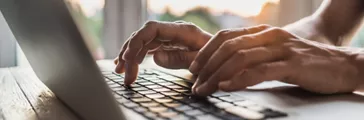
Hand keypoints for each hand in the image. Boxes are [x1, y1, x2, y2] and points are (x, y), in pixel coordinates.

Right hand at [114, 21, 211, 84]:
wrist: (224, 56)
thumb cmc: (215, 57)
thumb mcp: (200, 61)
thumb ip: (179, 59)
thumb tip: (155, 57)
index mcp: (182, 31)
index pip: (152, 29)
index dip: (137, 41)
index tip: (128, 57)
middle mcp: (173, 31)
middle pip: (144, 36)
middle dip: (130, 53)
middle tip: (124, 74)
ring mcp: (169, 37)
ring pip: (143, 42)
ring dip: (130, 56)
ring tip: (121, 72)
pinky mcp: (167, 44)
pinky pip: (148, 47)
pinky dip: (137, 56)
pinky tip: (129, 65)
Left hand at [189, 25, 362, 95]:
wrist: (342, 65)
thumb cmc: (304, 63)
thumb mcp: (275, 54)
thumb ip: (254, 57)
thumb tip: (226, 69)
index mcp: (263, 33)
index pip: (225, 37)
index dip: (206, 52)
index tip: (194, 68)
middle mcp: (269, 36)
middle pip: (228, 47)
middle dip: (207, 66)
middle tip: (196, 83)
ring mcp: (281, 48)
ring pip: (240, 58)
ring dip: (217, 75)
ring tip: (205, 89)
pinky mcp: (292, 64)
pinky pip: (260, 70)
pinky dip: (240, 79)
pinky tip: (227, 87)